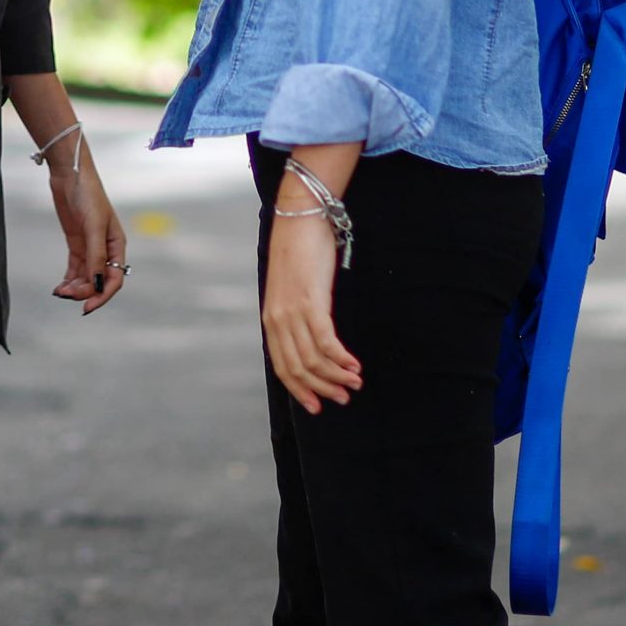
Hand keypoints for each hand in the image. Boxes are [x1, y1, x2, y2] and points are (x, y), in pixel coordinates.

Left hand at [48, 144, 127, 312]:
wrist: (70, 174)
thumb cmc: (88, 195)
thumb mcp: (93, 226)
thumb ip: (95, 255)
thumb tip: (96, 283)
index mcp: (117, 245)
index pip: (114, 278)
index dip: (102, 295)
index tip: (87, 307)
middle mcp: (106, 249)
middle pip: (98, 280)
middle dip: (85, 291)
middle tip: (67, 296)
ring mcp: (90, 246)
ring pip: (86, 277)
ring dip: (75, 288)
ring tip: (60, 292)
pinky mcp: (77, 243)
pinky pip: (75, 268)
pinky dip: (69, 280)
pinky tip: (59, 287)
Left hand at [261, 212, 360, 414]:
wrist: (298, 220)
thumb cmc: (299, 253)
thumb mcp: (292, 289)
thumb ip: (296, 314)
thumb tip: (311, 337)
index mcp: (270, 320)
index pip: (282, 366)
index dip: (300, 389)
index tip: (318, 405)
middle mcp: (277, 320)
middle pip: (298, 368)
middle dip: (322, 388)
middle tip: (344, 397)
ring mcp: (292, 311)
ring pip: (313, 358)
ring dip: (336, 375)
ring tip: (355, 383)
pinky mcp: (310, 302)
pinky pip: (325, 341)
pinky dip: (340, 358)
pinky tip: (354, 365)